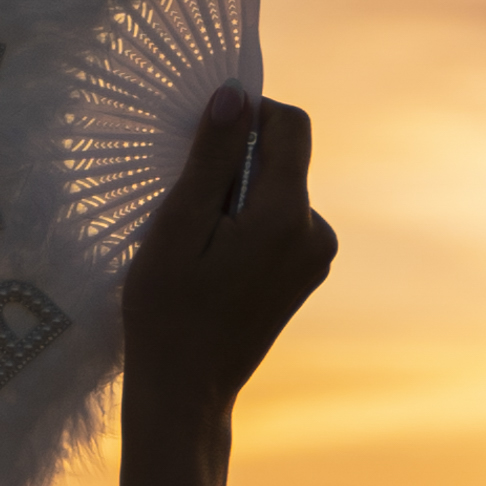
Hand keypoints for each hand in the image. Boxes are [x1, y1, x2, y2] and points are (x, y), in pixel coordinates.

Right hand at [117, 86, 336, 419]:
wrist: (186, 390)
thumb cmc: (167, 311)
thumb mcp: (178, 226)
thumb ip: (211, 158)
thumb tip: (236, 95)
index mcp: (289, 216)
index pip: (290, 125)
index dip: (249, 115)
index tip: (204, 134)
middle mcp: (318, 231)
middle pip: (285, 158)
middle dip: (237, 162)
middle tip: (187, 202)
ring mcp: (318, 255)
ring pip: (279, 190)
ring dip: (238, 195)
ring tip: (196, 240)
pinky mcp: (307, 271)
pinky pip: (280, 221)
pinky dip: (247, 222)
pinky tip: (212, 258)